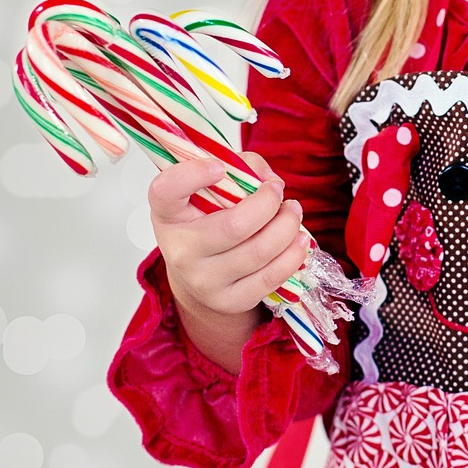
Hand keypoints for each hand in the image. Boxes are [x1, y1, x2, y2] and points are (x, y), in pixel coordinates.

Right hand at [148, 151, 309, 370]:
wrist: (198, 275)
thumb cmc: (206, 221)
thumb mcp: (208, 190)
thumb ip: (238, 169)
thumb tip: (271, 180)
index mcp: (167, 214)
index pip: (167, 191)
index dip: (192, 174)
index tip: (219, 166)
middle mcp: (180, 250)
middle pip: (234, 226)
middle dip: (269, 203)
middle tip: (279, 192)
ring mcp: (203, 281)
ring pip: (260, 251)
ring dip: (288, 227)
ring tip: (293, 213)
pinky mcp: (229, 301)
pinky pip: (271, 278)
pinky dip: (293, 255)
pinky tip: (300, 240)